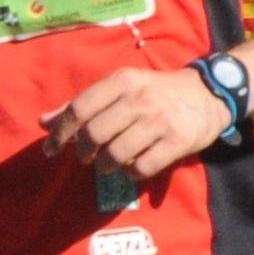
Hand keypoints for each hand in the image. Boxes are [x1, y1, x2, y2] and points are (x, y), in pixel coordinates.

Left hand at [44, 64, 232, 178]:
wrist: (210, 93)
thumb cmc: (157, 91)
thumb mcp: (121, 88)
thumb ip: (82, 105)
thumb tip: (43, 122)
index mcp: (122, 81)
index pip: (79, 108)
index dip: (60, 133)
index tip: (50, 150)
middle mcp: (140, 99)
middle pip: (94, 135)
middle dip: (84, 152)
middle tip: (88, 158)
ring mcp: (160, 120)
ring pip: (116, 155)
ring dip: (107, 166)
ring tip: (110, 163)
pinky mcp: (178, 141)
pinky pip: (142, 168)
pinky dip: (132, 173)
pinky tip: (134, 167)